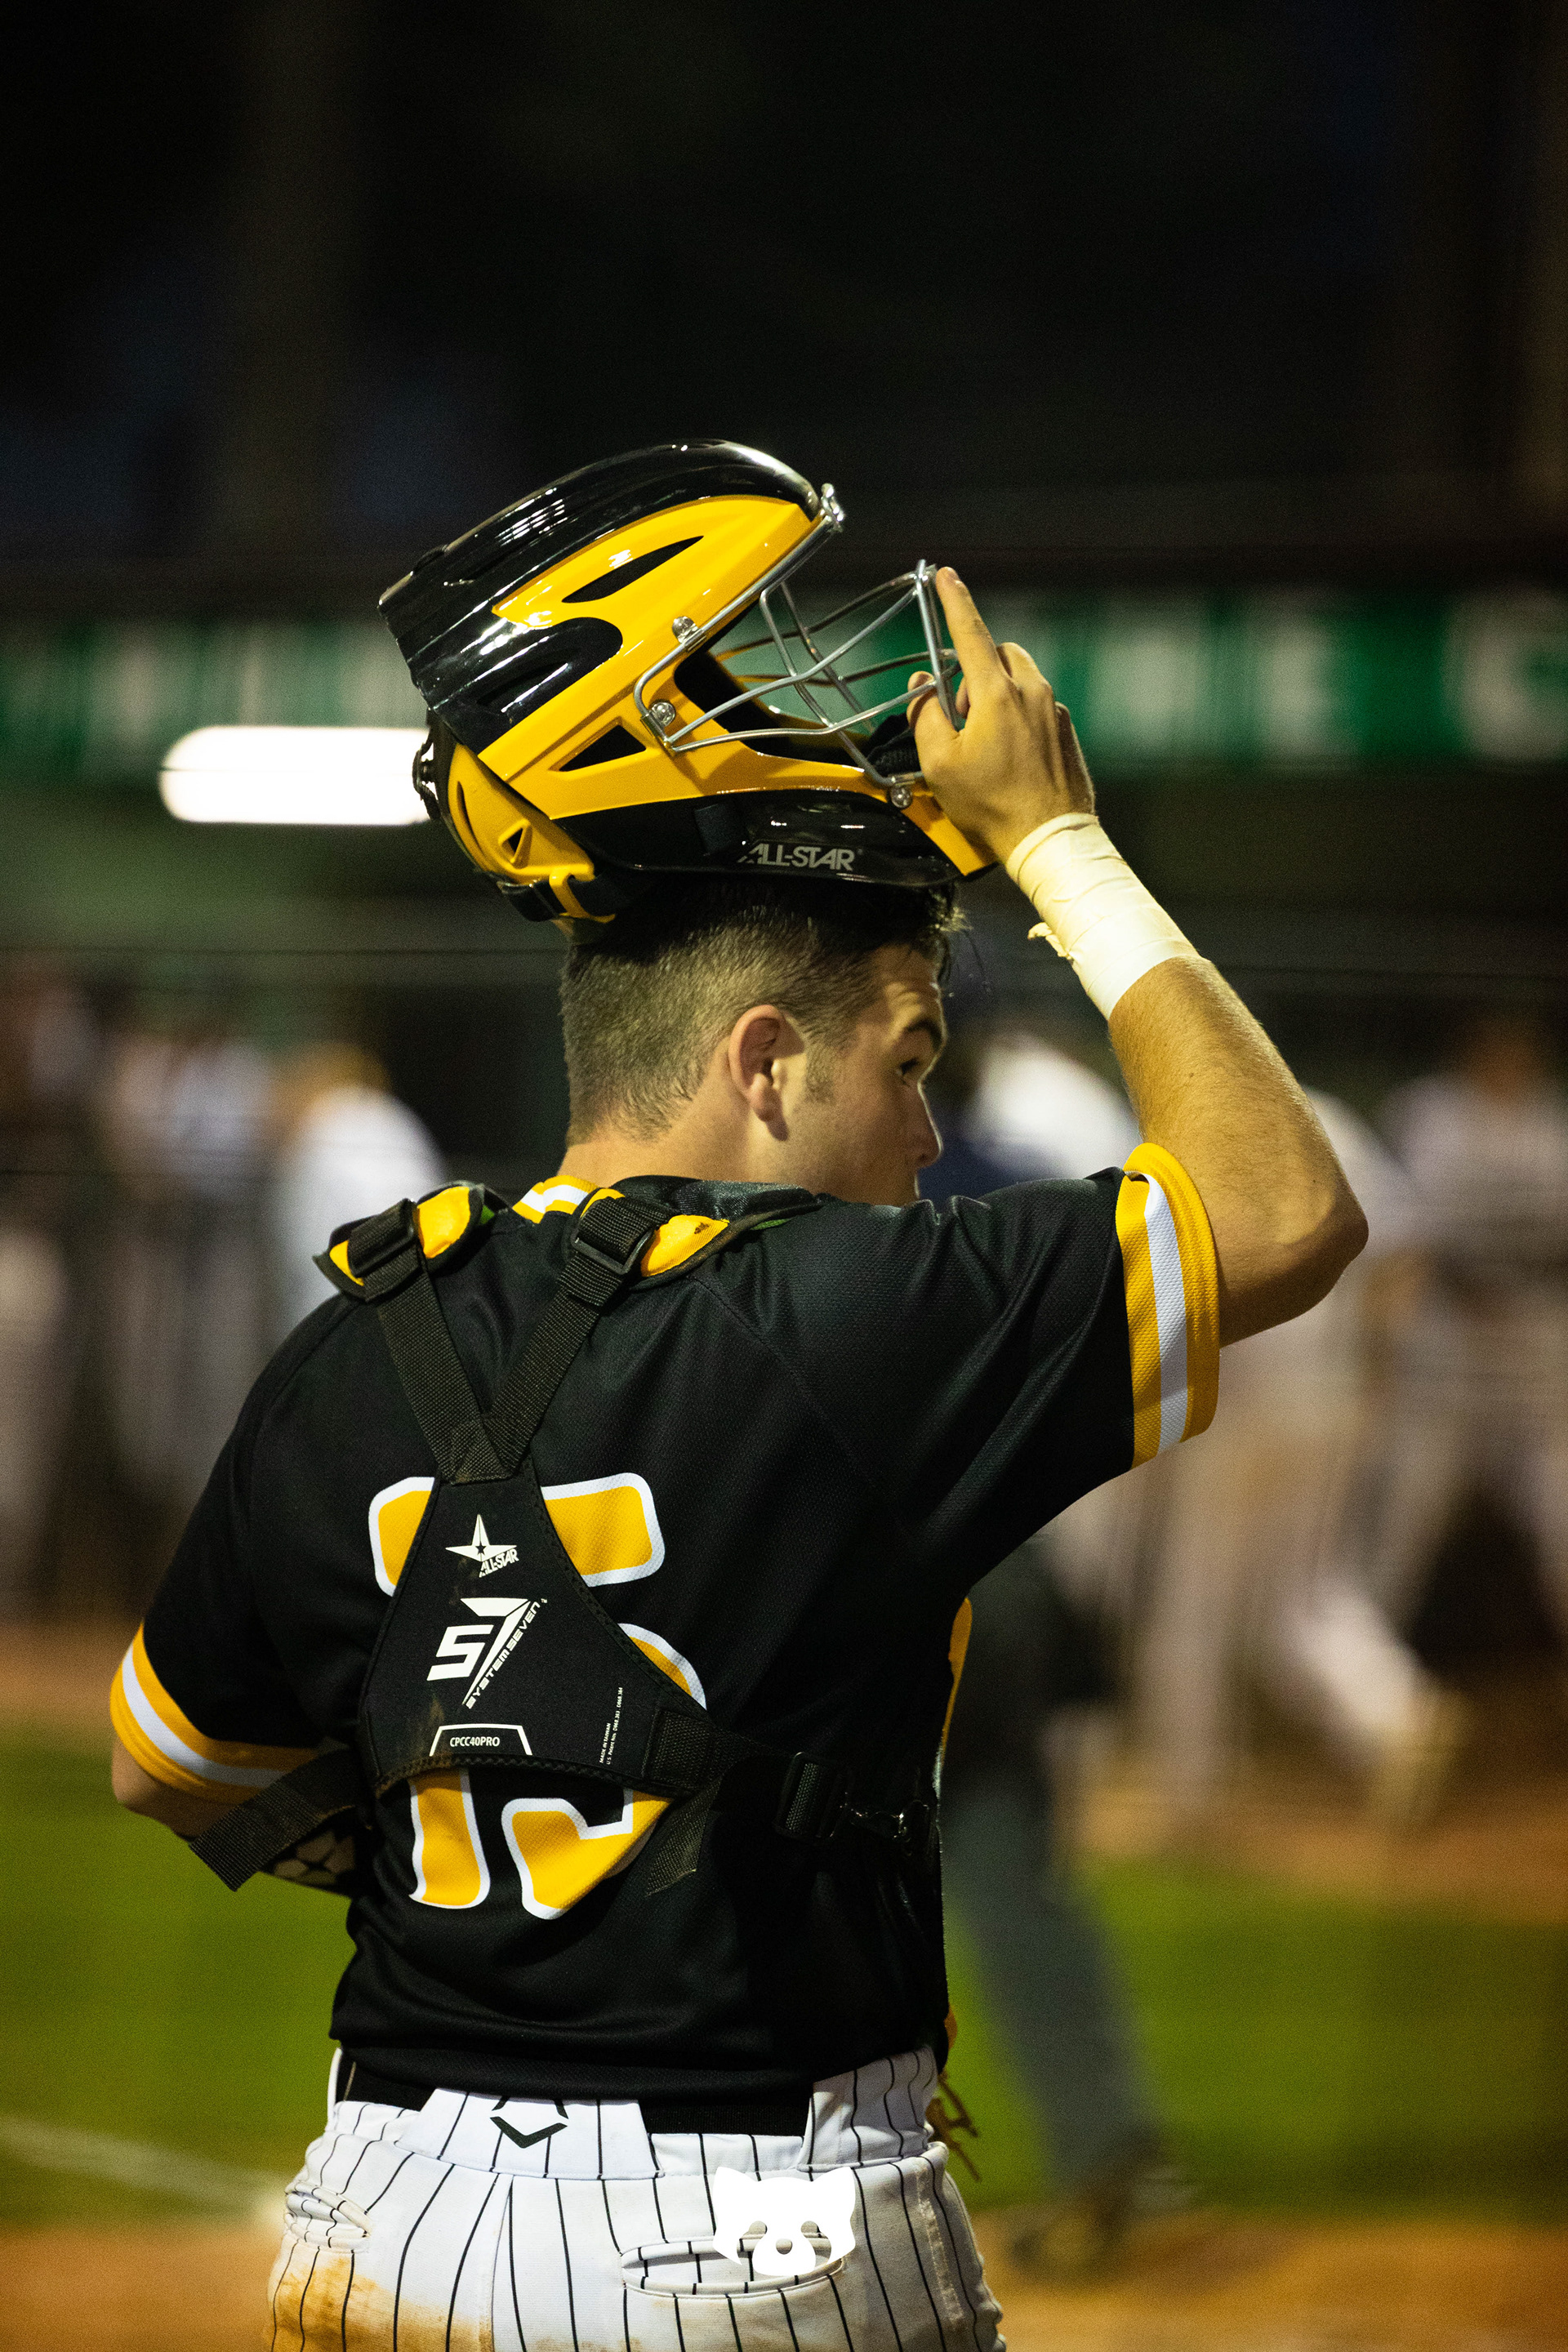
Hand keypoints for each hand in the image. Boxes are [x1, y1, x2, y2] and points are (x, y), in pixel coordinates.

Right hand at [907, 569, 1094, 865]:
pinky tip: (1009, 757)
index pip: (971, 632)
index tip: (946, 575)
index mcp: (997, 694)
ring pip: (1020, 678)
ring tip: (984, 739)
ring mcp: (1054, 710)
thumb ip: (925, 716)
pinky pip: (1037, 706)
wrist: (1049, 838)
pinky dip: (1018, 716)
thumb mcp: (940, 764)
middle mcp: (1032, 692)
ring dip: (996, 692)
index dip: (954, 601)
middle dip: (975, 669)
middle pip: (998, 653)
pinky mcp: (1067, 731)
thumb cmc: (993, 805)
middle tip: (959, 714)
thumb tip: (923, 687)